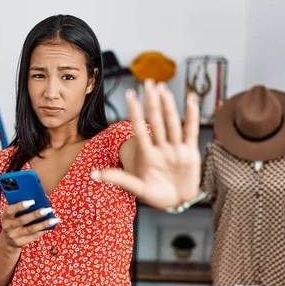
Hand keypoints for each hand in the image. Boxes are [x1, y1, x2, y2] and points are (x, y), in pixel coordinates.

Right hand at [0, 200, 60, 248]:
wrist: (8, 240)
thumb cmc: (14, 221)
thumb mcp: (13, 214)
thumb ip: (21, 208)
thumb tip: (38, 201)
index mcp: (5, 216)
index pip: (10, 210)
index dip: (20, 206)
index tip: (32, 201)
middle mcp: (8, 226)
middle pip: (23, 220)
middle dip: (36, 214)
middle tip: (47, 209)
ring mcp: (14, 236)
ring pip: (31, 229)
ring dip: (43, 224)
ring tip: (54, 219)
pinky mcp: (20, 243)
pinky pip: (33, 236)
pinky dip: (42, 231)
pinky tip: (50, 226)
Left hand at [93, 79, 201, 208]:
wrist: (177, 203)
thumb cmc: (156, 195)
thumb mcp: (137, 188)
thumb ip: (119, 179)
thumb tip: (93, 174)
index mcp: (147, 154)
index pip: (139, 129)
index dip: (135, 112)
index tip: (130, 95)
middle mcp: (161, 148)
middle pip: (156, 121)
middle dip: (152, 102)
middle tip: (148, 82)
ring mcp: (175, 149)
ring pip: (172, 123)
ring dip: (168, 105)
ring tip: (163, 88)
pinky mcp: (190, 152)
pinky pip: (190, 131)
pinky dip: (191, 116)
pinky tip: (191, 99)